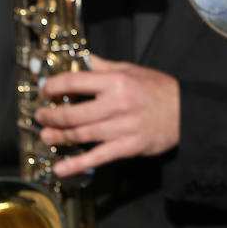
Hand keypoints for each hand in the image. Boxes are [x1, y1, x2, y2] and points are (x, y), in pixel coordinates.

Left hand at [35, 55, 179, 176]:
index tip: (44, 92)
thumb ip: (105, 66)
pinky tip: (60, 168)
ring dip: (58, 137)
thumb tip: (83, 59)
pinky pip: (96, 157)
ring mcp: (121, 127)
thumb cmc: (160, 90)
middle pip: (72, 113)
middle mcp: (116, 104)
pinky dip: (76, 164)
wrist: (186, 112)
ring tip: (46, 135)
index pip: (75, 82)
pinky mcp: (127, 146)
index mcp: (117, 81)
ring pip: (80, 135)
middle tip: (40, 116)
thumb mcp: (133, 70)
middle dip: (50, 116)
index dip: (53, 87)